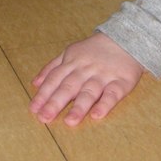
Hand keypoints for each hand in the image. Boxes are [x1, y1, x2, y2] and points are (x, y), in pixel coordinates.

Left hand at [30, 32, 144, 126]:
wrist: (126, 39)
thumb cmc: (94, 50)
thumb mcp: (70, 52)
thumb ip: (52, 67)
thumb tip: (35, 83)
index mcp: (72, 62)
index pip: (55, 79)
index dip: (44, 94)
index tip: (34, 109)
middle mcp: (86, 70)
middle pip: (69, 86)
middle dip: (56, 102)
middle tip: (45, 118)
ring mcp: (103, 76)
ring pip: (90, 91)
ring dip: (79, 106)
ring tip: (70, 121)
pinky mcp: (121, 81)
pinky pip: (113, 93)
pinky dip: (105, 104)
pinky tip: (97, 115)